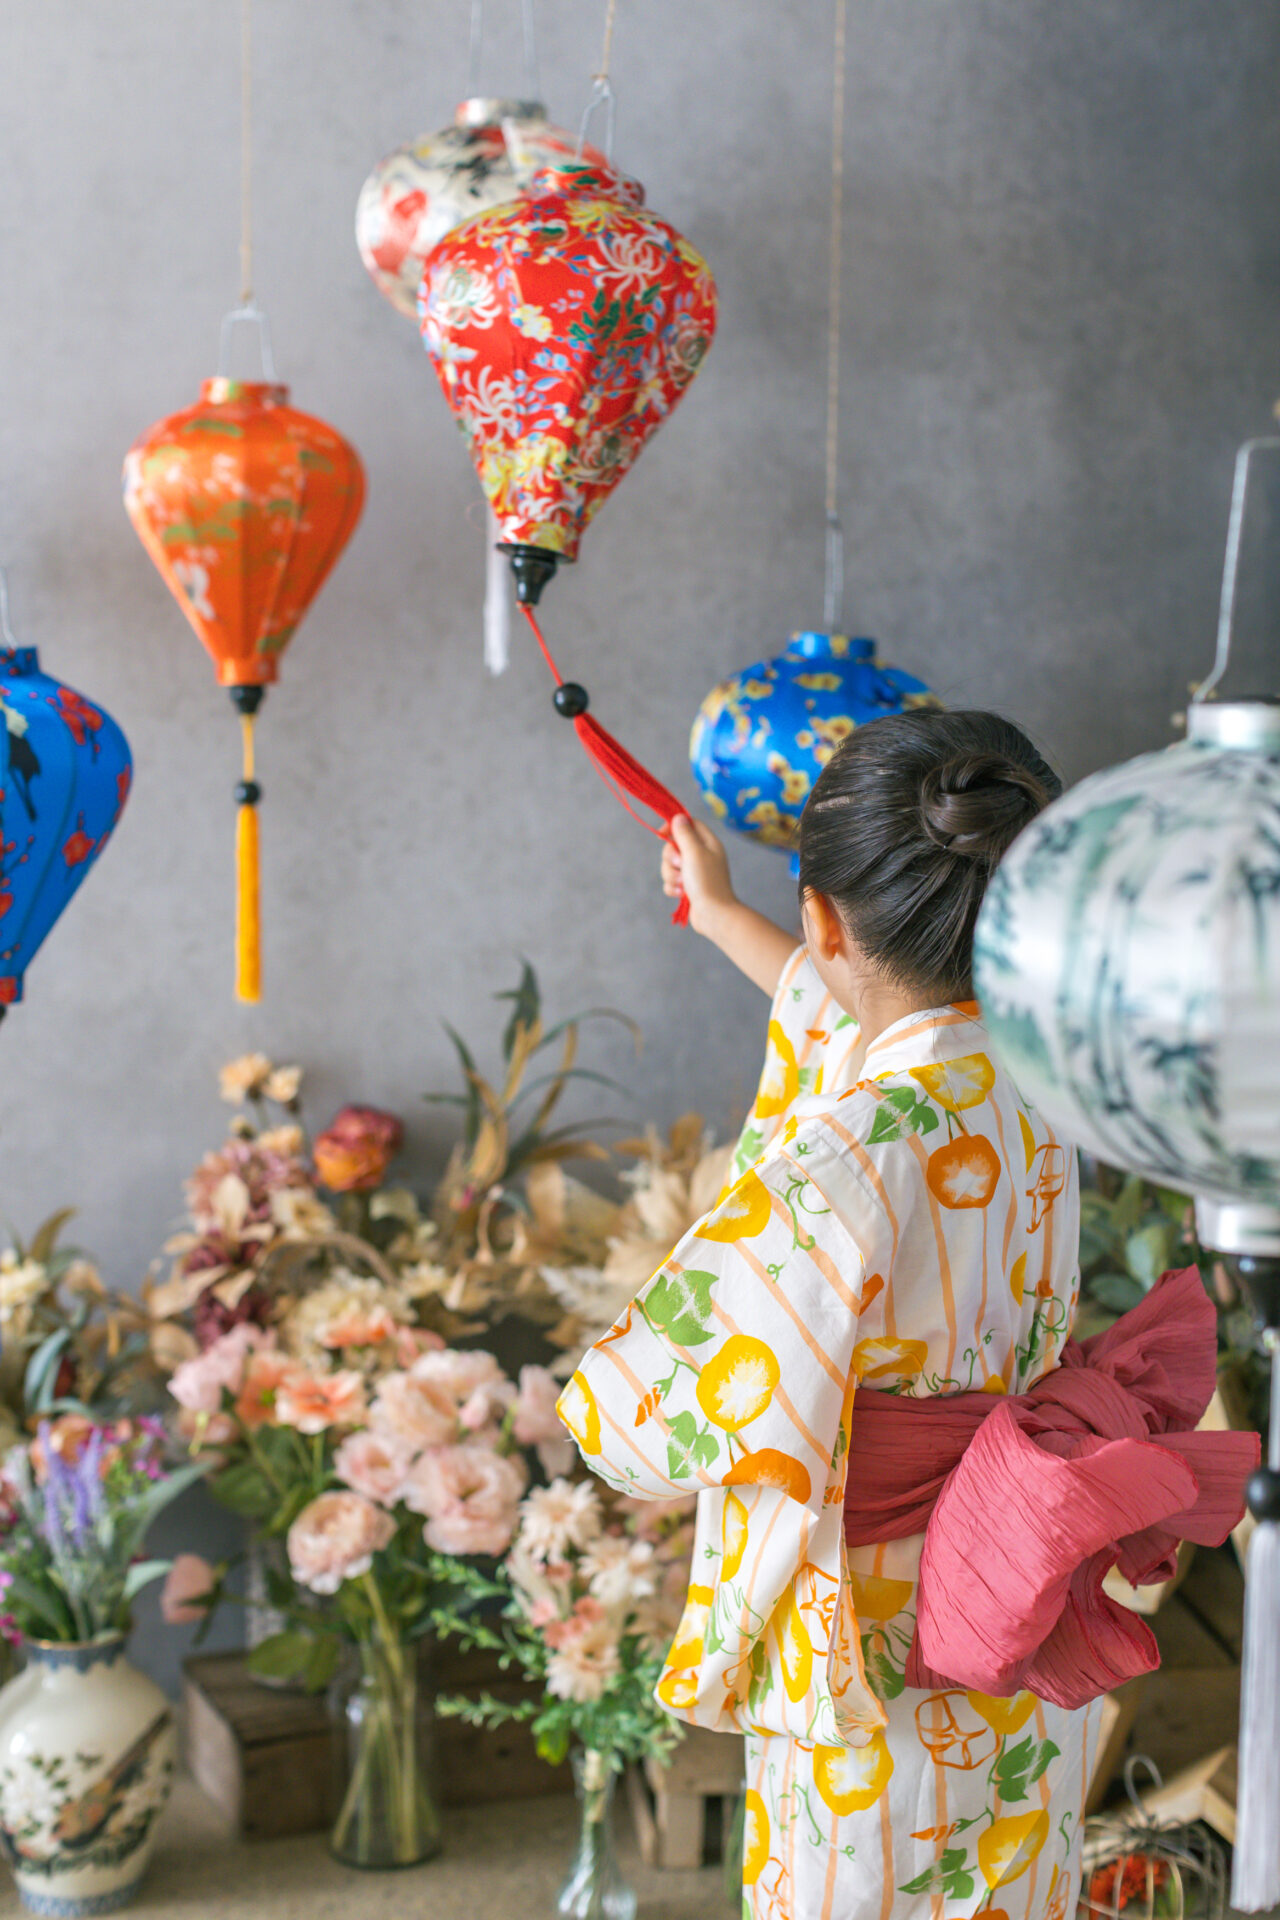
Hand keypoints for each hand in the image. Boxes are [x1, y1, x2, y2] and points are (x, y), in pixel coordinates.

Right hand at [663, 814, 736, 938]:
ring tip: (682, 885)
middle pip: (675, 845)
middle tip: (680, 866)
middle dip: (670, 857)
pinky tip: (681, 894)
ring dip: (671, 875)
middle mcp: (702, 855)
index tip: (662, 834)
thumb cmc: (706, 882)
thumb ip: (684, 834)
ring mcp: (694, 872)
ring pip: (670, 865)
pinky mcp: (688, 887)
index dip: (674, 826)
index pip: (689, 824)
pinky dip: (673, 887)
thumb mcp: (694, 852)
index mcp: (708, 843)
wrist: (713, 915)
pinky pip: (671, 881)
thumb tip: (678, 817)